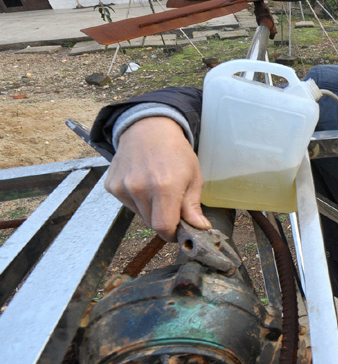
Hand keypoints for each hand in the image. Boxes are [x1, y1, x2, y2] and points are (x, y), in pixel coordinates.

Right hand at [105, 117, 209, 240]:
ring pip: (140, 215)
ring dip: (151, 210)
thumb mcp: (193, 177)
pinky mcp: (111, 186)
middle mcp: (139, 188)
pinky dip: (138, 201)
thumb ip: (193, 206)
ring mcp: (122, 187)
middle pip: (152, 224)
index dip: (173, 234)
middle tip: (173, 205)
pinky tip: (144, 183)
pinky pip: (128, 205)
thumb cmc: (176, 153)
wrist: (148, 130)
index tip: (180, 231)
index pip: (164, 227)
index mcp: (164, 187)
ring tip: (158, 189)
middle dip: (165, 220)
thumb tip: (200, 228)